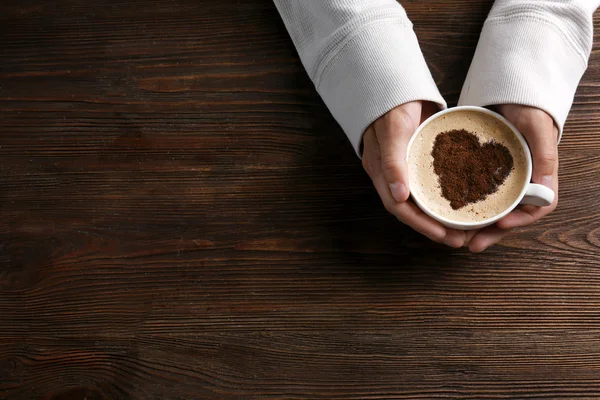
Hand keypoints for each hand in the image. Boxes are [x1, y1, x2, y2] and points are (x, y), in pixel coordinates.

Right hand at [362, 101, 466, 247]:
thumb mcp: (393, 133)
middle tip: (461, 238)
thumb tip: (399, 197)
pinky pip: (430, 184)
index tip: (445, 235)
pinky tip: (461, 200)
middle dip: (435, 227)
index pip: (401, 209)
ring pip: (422, 200)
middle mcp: (392, 176)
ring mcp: (405, 169)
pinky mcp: (417, 161)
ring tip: (465, 226)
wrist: (395, 86)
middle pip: (413, 210)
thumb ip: (393, 164)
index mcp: (382, 174)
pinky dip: (444, 196)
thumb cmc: (390, 107)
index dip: (422, 225)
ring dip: (440, 215)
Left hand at [466, 105, 558, 251]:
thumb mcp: (538, 129)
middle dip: (491, 231)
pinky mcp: (483, 170)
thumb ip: (545, 157)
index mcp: (540, 175)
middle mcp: (521, 180)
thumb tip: (546, 192)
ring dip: (475, 224)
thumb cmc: (530, 108)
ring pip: (490, 207)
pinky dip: (463, 203)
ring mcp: (502, 177)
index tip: (500, 223)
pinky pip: (474, 191)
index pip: (536, 207)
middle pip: (509, 214)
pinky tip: (446, 211)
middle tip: (471, 245)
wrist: (509, 91)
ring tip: (456, 236)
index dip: (519, 219)